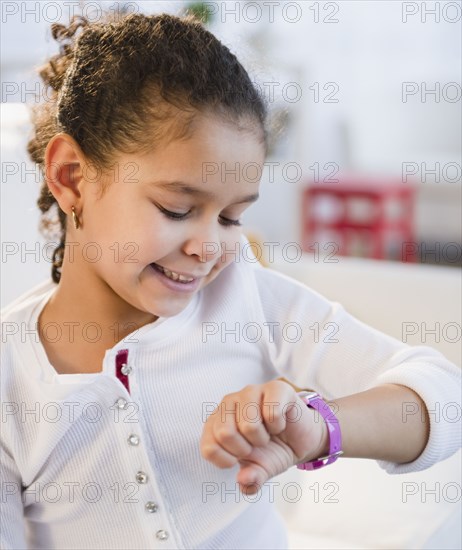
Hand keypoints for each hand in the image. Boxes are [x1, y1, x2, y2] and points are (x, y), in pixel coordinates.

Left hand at [200, 380, 327, 493]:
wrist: (301, 440)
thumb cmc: (272, 450)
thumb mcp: (259, 471)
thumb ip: (250, 480)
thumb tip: (244, 480)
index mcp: (217, 422)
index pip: (208, 447)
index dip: (227, 460)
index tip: (242, 457)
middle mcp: (229, 403)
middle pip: (225, 434)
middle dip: (246, 449)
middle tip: (257, 444)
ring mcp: (251, 392)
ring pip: (248, 424)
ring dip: (263, 438)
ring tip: (268, 433)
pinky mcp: (274, 388)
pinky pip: (272, 412)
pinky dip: (279, 425)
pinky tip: (280, 422)